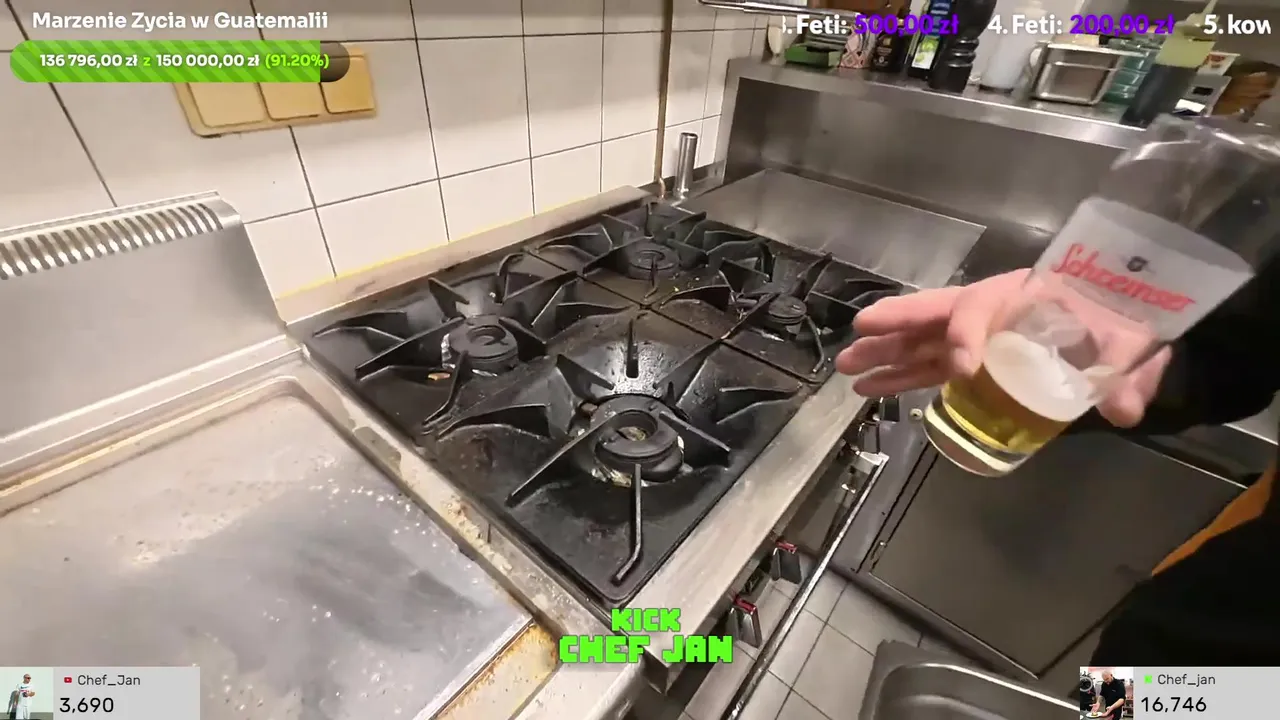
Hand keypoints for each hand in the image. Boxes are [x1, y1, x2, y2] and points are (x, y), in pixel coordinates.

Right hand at [834, 270, 1170, 427]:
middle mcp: (990, 313)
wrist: (1125, 321)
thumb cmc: (1119, 318)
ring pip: (923, 344)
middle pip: (934, 316)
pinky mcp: (974, 364)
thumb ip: (1126, 371)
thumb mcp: (1128, 338)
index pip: (980, 307)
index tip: (962, 367)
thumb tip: (1124, 409)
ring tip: (847, 370)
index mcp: (1021, 295)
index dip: (966, 333)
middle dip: (896, 327)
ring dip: (885, 356)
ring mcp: (978, 338)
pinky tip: (870, 389)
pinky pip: (930, 369)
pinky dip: (900, 378)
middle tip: (858, 336)